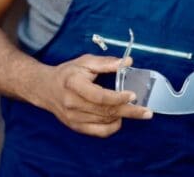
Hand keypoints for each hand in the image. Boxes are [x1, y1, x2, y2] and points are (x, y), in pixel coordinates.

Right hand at [36, 54, 151, 137]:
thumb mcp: (85, 62)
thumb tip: (127, 62)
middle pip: (105, 111)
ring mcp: (73, 118)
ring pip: (104, 122)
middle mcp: (72, 103)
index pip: (99, 96)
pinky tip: (119, 118)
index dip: (118, 97)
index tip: (133, 94)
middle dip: (129, 111)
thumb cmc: (67, 73)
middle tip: (147, 112)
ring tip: (135, 111)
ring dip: (122, 117)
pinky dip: (112, 127)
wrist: (46, 88)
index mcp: (73, 84)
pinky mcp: (75, 127)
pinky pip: (99, 132)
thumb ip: (106, 62)